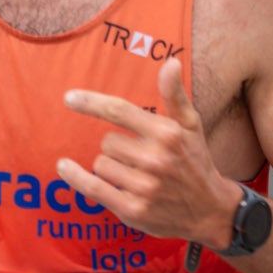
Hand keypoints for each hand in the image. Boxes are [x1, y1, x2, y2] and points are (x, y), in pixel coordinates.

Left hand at [58, 56, 236, 247]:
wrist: (209, 210)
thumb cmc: (195, 161)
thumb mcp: (190, 125)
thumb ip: (175, 94)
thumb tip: (170, 61)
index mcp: (167, 134)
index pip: (119, 111)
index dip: (92, 103)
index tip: (69, 97)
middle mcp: (154, 159)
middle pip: (107, 141)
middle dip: (116, 146)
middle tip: (138, 156)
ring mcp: (143, 187)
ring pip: (100, 164)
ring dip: (109, 166)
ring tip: (133, 173)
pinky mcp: (132, 210)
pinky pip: (92, 188)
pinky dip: (75, 176)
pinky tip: (64, 166)